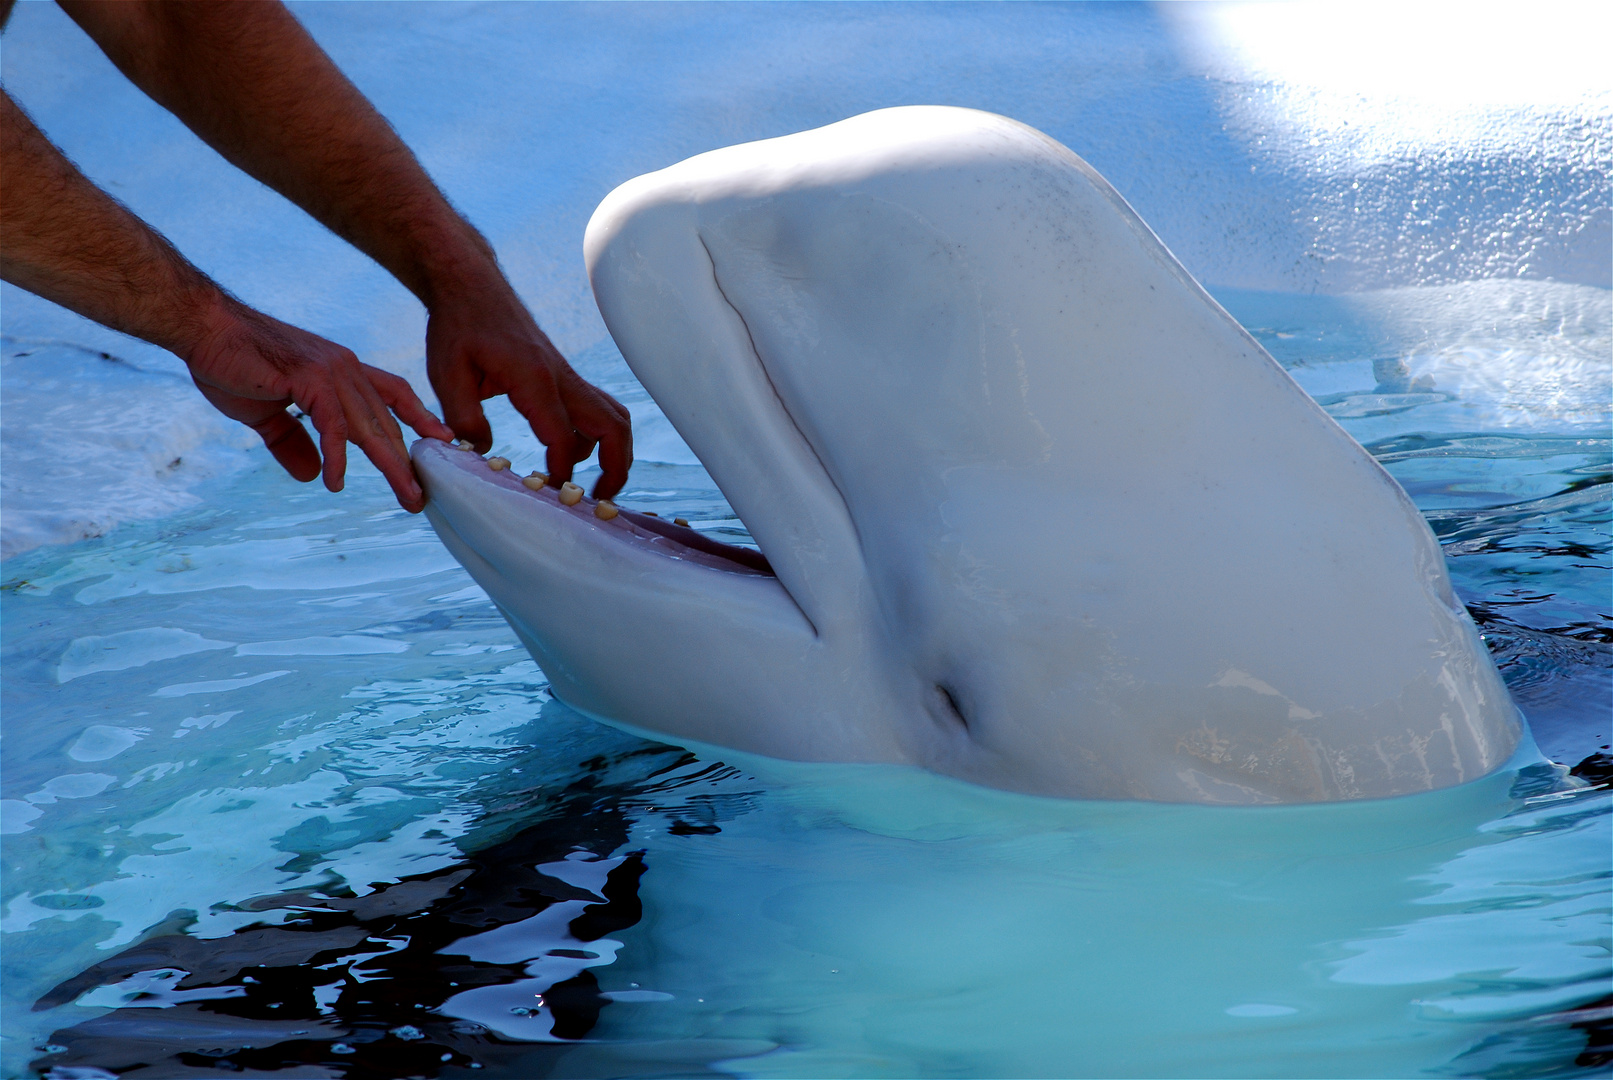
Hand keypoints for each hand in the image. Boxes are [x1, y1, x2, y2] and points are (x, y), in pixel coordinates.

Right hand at [186, 299, 454, 511]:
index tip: (442, 443)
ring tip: (406, 496)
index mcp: (341, 371)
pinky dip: (337, 454)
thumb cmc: (232, 364)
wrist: (202, 329)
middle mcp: (345, 368)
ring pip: (370, 426)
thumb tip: (312, 476)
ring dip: (390, 465)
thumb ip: (292, 444)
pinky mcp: (307, 378)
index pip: (393, 395)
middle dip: (407, 461)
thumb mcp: (267, 415)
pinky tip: (337, 481)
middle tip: (421, 497)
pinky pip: (332, 424)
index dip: (419, 419)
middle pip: (387, 421)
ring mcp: (330, 371)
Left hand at [425, 284, 632, 499]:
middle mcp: (561, 377)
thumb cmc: (457, 325)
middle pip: (613, 426)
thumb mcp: (447, 375)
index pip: (563, 436)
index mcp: (535, 379)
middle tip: (599, 499)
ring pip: (613, 416)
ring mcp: (567, 375)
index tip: (552, 494)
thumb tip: (483, 457)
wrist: (470, 285)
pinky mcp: (563, 375)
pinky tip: (576, 453)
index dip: (563, 471)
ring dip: (615, 451)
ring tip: (596, 483)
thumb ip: (464, 420)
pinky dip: (599, 435)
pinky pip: (597, 407)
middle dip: (615, 467)